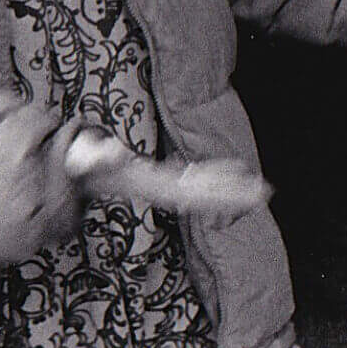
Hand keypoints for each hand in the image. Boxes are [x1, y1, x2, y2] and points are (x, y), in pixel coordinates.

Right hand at [64, 129, 272, 217]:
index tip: (235, 190)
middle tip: (265, 194)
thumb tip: (114, 151)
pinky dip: (220, 175)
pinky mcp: (169, 178)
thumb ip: (98, 156)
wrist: (80, 178)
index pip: (187, 191)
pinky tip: (239, 171)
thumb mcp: (88, 160)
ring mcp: (167, 185)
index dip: (212, 192)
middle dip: (233, 196)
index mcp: (150, 184)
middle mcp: (163, 189)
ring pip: (206, 190)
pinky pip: (199, 178)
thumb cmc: (86, 166)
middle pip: (203, 196)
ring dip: (234, 189)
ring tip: (264, 190)